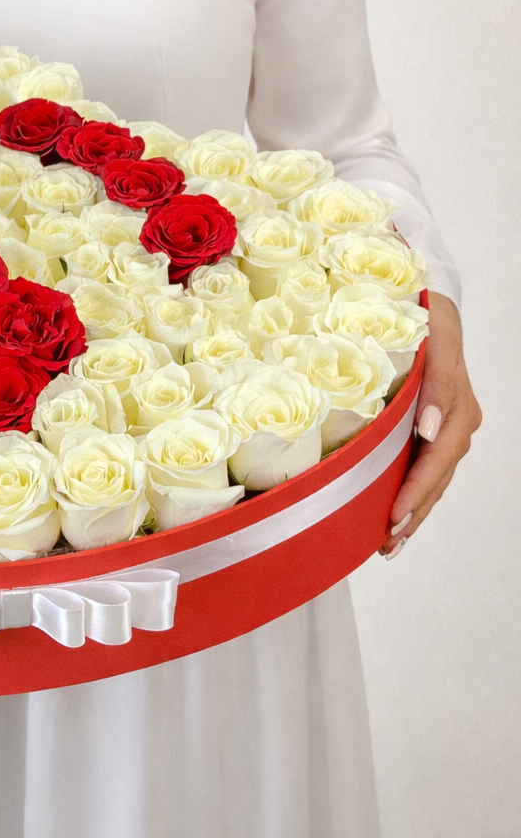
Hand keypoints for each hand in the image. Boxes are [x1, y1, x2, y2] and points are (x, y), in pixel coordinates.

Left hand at [380, 292, 480, 558]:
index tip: (396, 513)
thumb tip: (429, 430)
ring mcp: (447, 426)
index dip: (417, 488)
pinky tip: (397, 518)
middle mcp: (456, 421)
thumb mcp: (434, 342)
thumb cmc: (424, 318)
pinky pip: (429, 468)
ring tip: (390, 542)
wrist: (429, 304)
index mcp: (457, 405)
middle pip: (438, 476)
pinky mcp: (435, 428)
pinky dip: (414, 494)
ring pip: (435, 478)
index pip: (438, 458)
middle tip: (388, 541)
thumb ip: (434, 385)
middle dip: (415, 511)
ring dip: (415, 511)